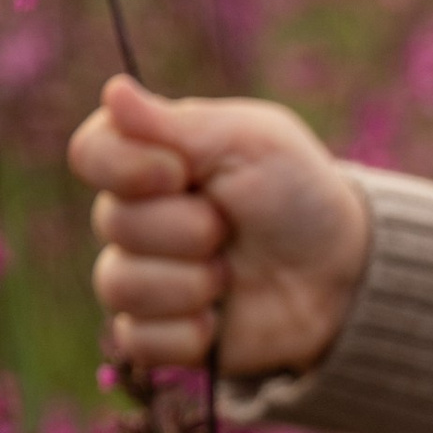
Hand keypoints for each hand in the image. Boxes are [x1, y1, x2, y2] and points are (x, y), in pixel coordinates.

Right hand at [67, 72, 372, 379]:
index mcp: (150, 158)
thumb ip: (175, 124)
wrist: (342, 276)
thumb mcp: (250, 142)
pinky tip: (219, 321)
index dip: (127, 167)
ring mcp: (145, 276)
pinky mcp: (161, 334)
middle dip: (186, 229)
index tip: (179, 172)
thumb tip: (114, 90)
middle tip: (230, 228)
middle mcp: (136, 216)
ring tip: (230, 276)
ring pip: (119, 286)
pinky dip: (185, 334)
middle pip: (112, 223)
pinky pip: (137, 342)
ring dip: (188, 283)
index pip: (90, 154)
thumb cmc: (299, 194)